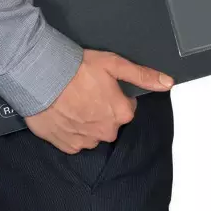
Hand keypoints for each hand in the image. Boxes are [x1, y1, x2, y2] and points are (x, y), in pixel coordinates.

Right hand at [25, 49, 173, 153]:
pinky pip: (75, 141)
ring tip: (72, 102)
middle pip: (110, 122)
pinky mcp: (67, 146)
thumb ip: (142, 75)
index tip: (101, 86)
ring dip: (86, 121)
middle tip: (85, 92)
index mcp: (121, 113)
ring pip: (93, 133)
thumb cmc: (76, 69)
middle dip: (101, 110)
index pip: (127, 108)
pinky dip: (71, 130)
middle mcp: (106, 131)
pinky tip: (64, 113)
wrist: (41, 77)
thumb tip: (168, 83)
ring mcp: (86, 141)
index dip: (115, 96)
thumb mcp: (114, 64)